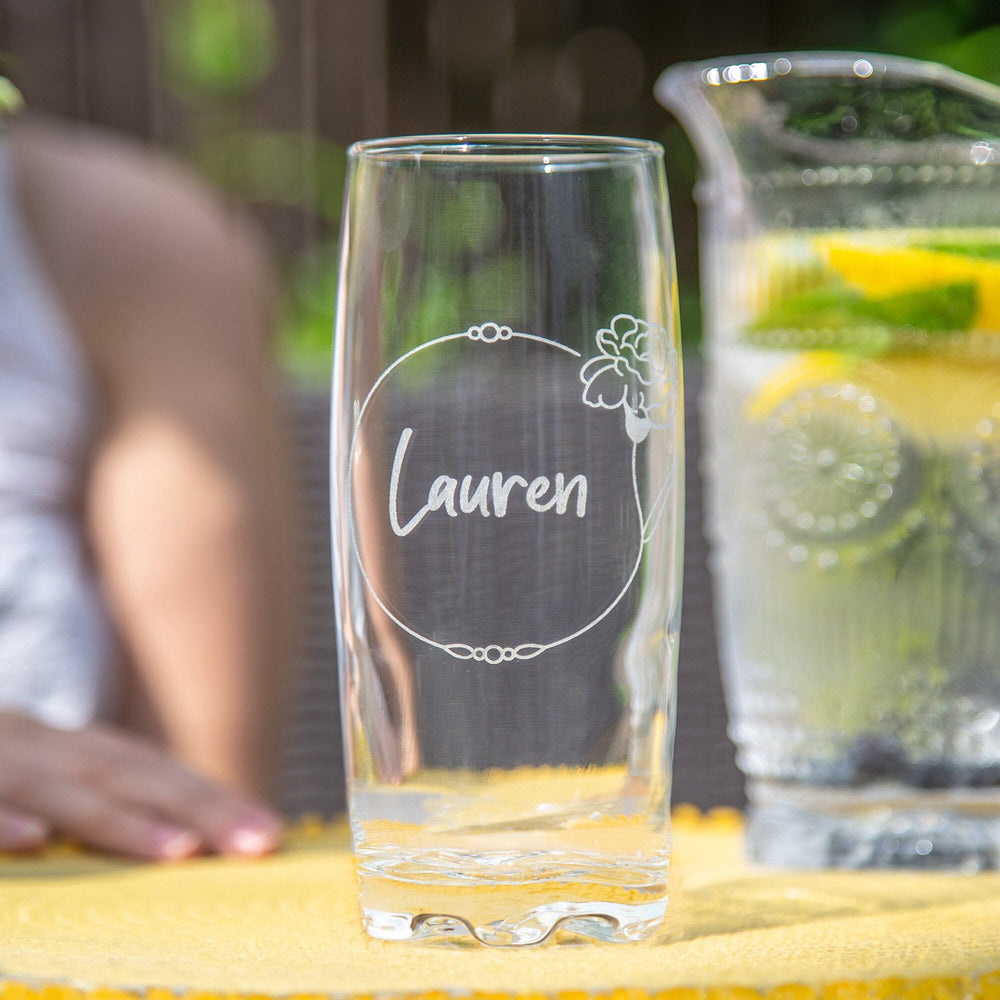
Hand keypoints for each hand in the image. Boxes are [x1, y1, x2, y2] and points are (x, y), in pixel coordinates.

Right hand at [0, 711, 282, 859]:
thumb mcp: (35, 773)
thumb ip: (88, 795)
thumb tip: (175, 836)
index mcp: (64, 749)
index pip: (151, 771)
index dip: (212, 797)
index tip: (272, 834)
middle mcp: (38, 745)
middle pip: (128, 775)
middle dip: (200, 807)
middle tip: (262, 842)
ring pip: (58, 789)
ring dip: (119, 820)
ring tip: (180, 852)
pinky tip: (35, 839)